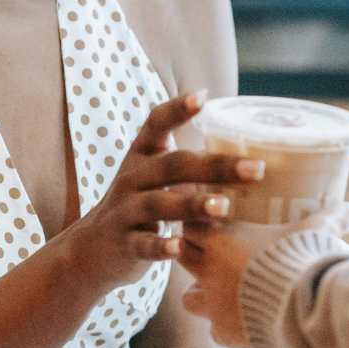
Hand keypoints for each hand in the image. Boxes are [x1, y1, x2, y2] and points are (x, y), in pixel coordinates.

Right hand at [56, 91, 263, 290]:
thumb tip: (249, 156)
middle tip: (256, 169)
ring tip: (224, 206)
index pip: (156, 124)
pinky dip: (161, 246)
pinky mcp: (125, 244)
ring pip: (159, 204)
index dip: (177, 109)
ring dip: (192, 204)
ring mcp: (126, 211)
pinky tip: (180, 248)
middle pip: (173, 165)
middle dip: (215, 166)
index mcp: (142, 156)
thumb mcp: (154, 177)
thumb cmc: (140, 205)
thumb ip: (188, 164)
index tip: (202, 97)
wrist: (93, 250)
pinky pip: (144, 244)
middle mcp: (132, 178)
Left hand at [178, 203, 348, 347]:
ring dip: (201, 294)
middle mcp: (210, 271)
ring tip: (221, 292)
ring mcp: (214, 305)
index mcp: (223, 239)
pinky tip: (242, 323)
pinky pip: (215, 330)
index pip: (190, 223)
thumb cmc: (305, 261)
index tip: (207, 220)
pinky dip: (225, 327)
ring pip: (189, 299)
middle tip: (211, 254)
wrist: (304, 310)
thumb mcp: (318, 233)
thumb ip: (332, 219)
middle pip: (182, 257)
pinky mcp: (226, 333)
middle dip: (192, 255)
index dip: (196, 221)